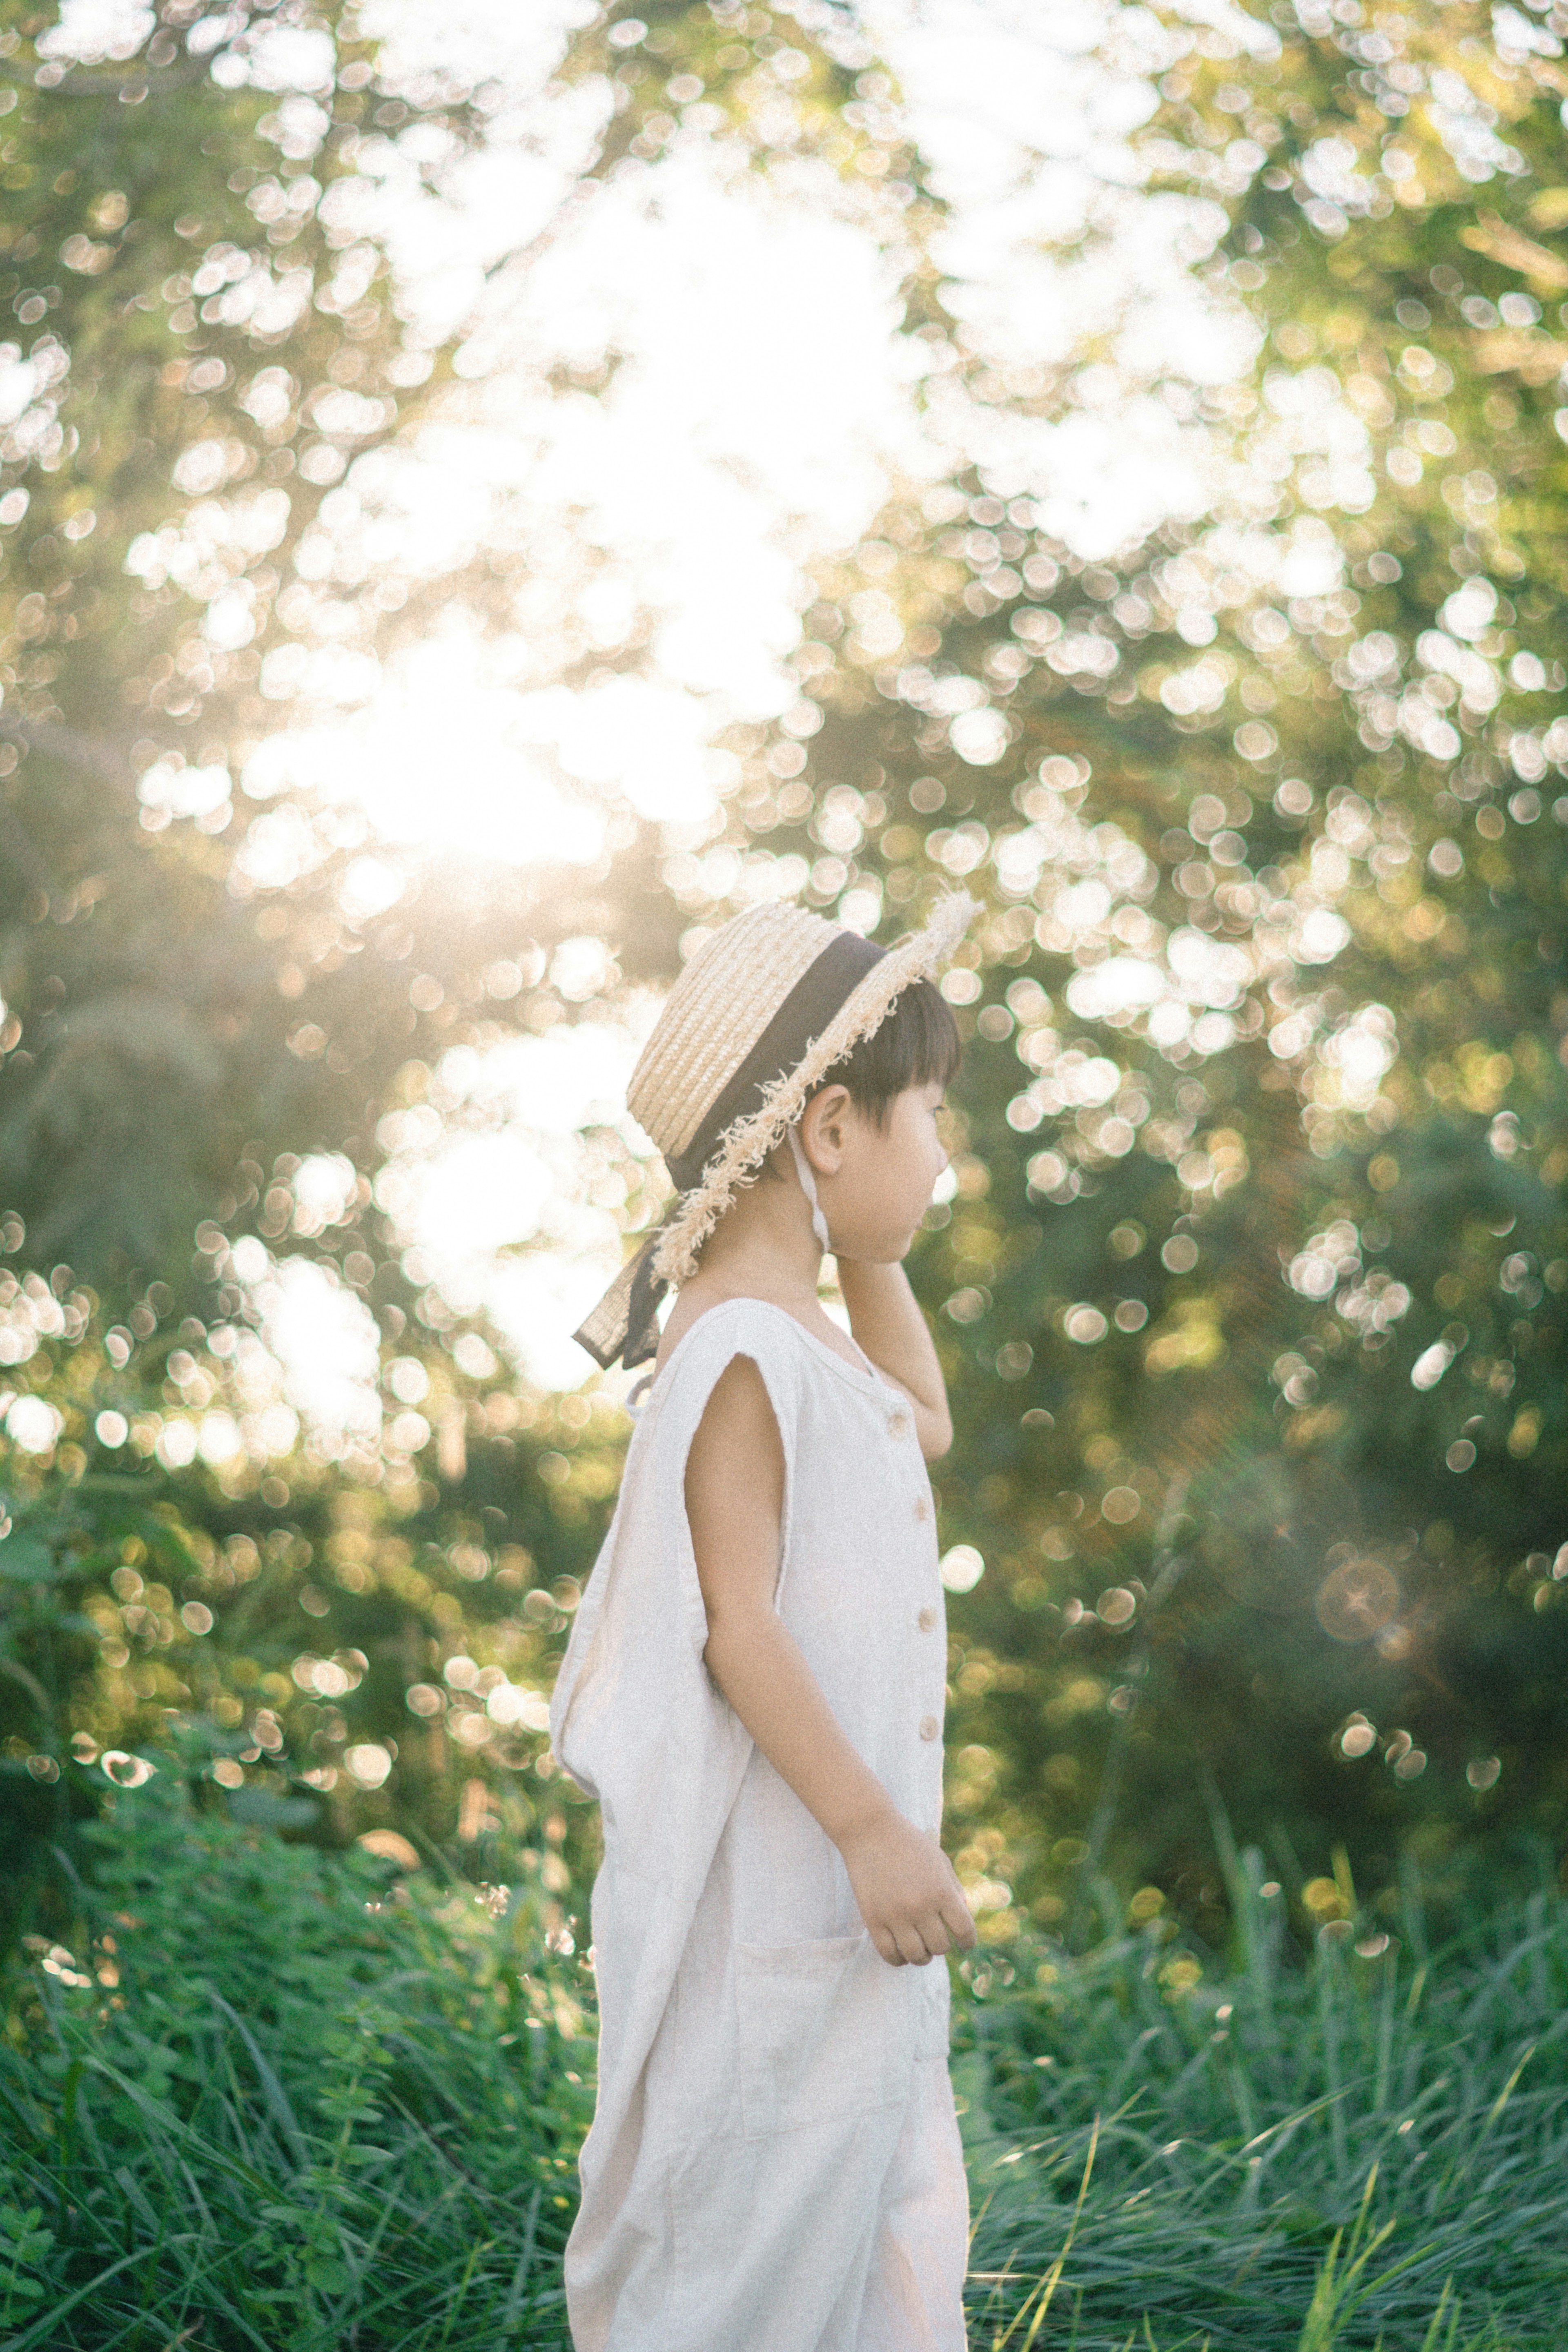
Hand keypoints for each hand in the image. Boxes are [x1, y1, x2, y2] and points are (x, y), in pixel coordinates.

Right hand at [836, 1808, 977, 1968]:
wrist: (871, 1832)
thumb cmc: (910, 1845)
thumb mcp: (940, 1862)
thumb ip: (955, 1891)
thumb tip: (963, 1923)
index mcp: (942, 1891)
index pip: (964, 1931)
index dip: (968, 1941)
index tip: (965, 1944)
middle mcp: (921, 1906)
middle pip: (940, 1947)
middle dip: (941, 1946)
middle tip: (936, 1938)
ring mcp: (895, 1915)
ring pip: (916, 1956)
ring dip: (922, 1956)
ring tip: (920, 1948)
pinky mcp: (873, 1919)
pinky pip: (889, 1954)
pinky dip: (899, 1959)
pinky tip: (902, 1953)